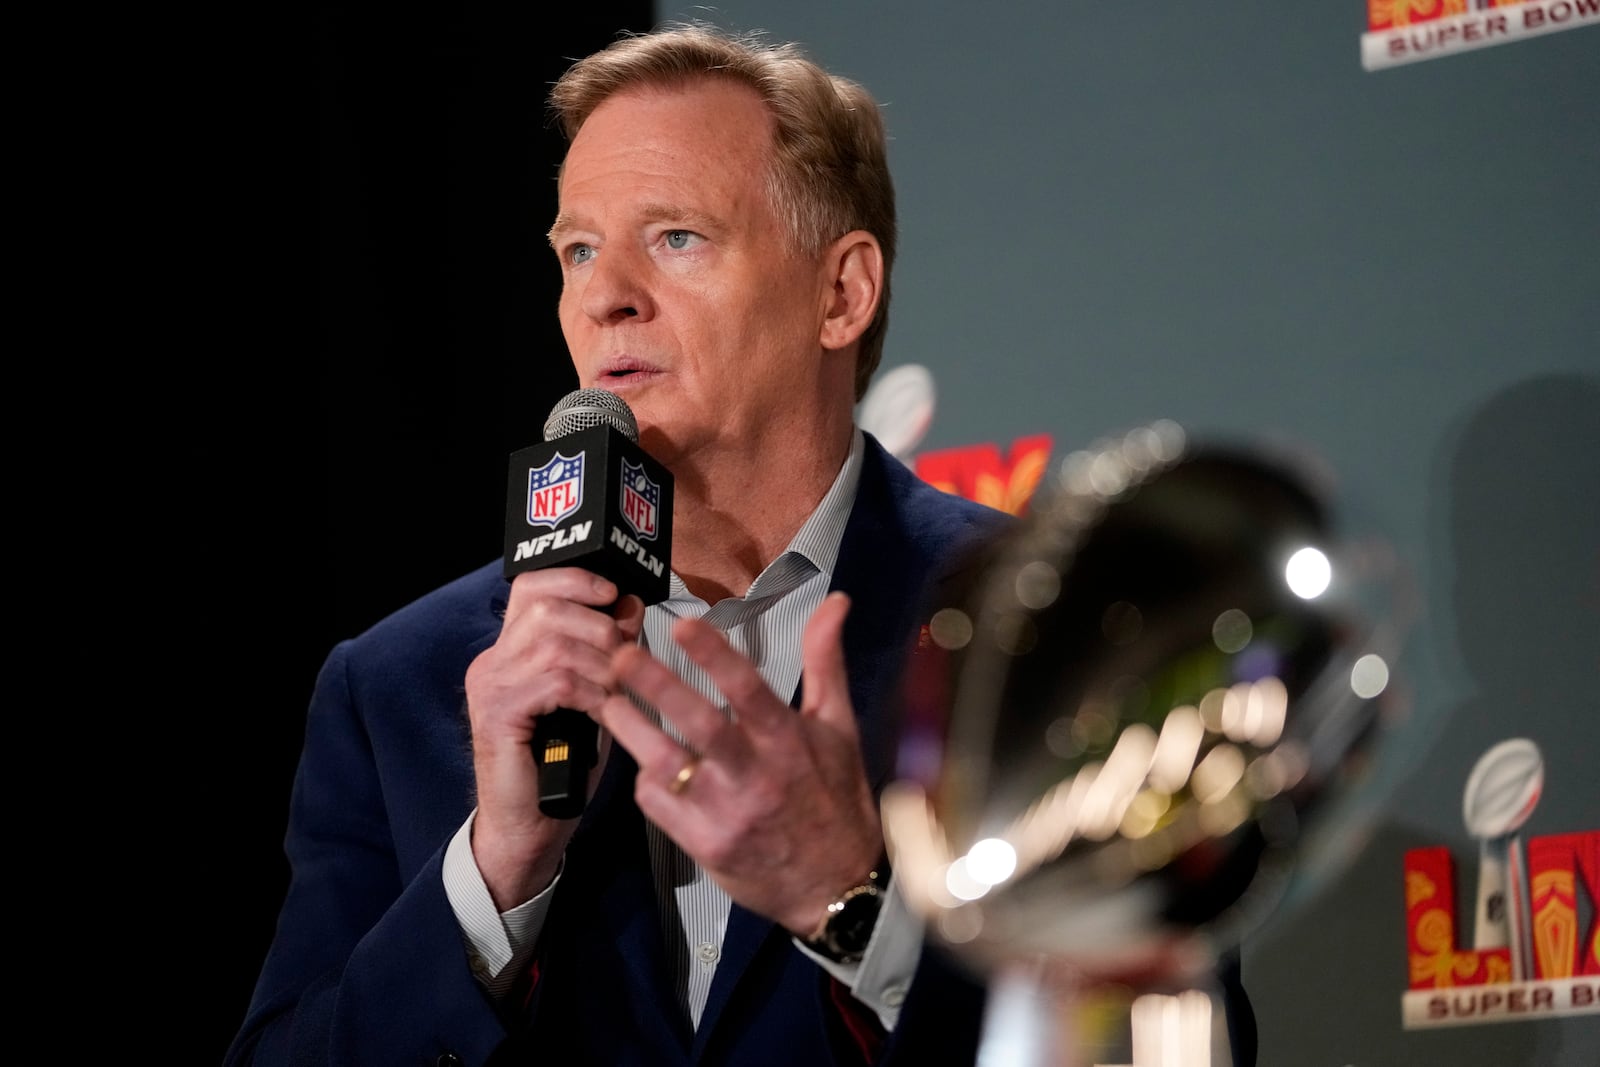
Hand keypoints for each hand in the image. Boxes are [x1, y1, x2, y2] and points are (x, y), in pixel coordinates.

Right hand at [465, 567, 643, 908]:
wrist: (530, 827)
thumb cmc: (561, 765)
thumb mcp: (591, 694)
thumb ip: (604, 650)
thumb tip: (628, 605)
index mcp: (511, 649)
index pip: (533, 585)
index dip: (577, 579)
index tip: (614, 594)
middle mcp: (493, 661)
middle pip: (547, 607)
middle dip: (600, 626)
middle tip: (623, 658)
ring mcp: (491, 686)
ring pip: (555, 643)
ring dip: (602, 664)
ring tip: (617, 692)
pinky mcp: (498, 715)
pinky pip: (557, 684)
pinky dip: (592, 693)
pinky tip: (604, 712)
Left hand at [598, 591, 882, 936]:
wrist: (834, 886)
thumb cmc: (835, 797)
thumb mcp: (839, 727)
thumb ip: (825, 662)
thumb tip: (834, 601)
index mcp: (788, 741)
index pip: (748, 690)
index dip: (715, 655)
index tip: (683, 624)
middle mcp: (755, 775)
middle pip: (698, 724)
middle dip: (655, 685)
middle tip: (621, 655)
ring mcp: (726, 813)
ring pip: (665, 765)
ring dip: (631, 730)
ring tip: (610, 702)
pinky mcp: (704, 845)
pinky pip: (659, 805)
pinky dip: (646, 779)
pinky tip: (644, 761)